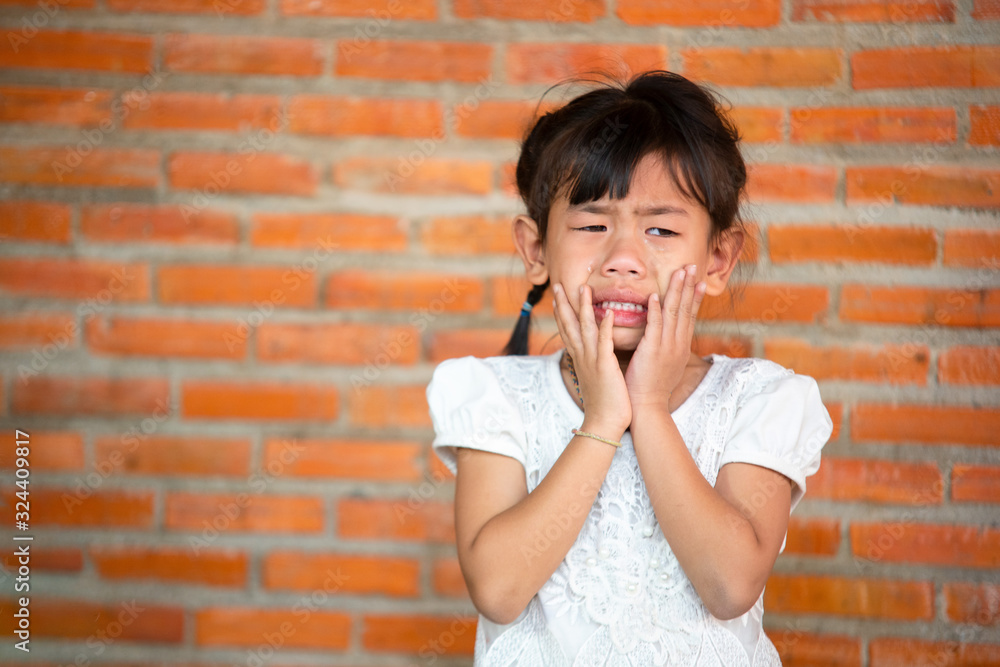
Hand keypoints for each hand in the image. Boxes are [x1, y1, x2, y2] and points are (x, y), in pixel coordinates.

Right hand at [552, 282, 631, 434]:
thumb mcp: (594, 378)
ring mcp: (592, 360)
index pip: (567, 331)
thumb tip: (591, 356)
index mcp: (579, 358)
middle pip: (569, 325)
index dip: (561, 314)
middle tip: (557, 285)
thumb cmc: (603, 403)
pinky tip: (607, 312)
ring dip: (583, 307)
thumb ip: (591, 363)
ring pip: (585, 328)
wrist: (604, 422)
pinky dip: (605, 327)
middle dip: (563, 304)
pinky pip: (604, 342)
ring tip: (582, 288)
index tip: (556, 298)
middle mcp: (582, 356)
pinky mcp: (605, 366)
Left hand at [625, 264, 705, 410]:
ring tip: (679, 272)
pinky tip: (654, 295)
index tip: (699, 280)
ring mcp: (667, 347)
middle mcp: (678, 344)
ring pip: (673, 313)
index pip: (690, 317)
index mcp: (681, 347)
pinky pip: (654, 326)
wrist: (648, 408)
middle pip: (686, 309)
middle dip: (689, 286)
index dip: (695, 297)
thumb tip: (667, 339)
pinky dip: (655, 310)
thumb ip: (667, 348)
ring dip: (676, 291)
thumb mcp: (665, 365)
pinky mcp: (652, 351)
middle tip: (693, 266)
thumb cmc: (652, 388)